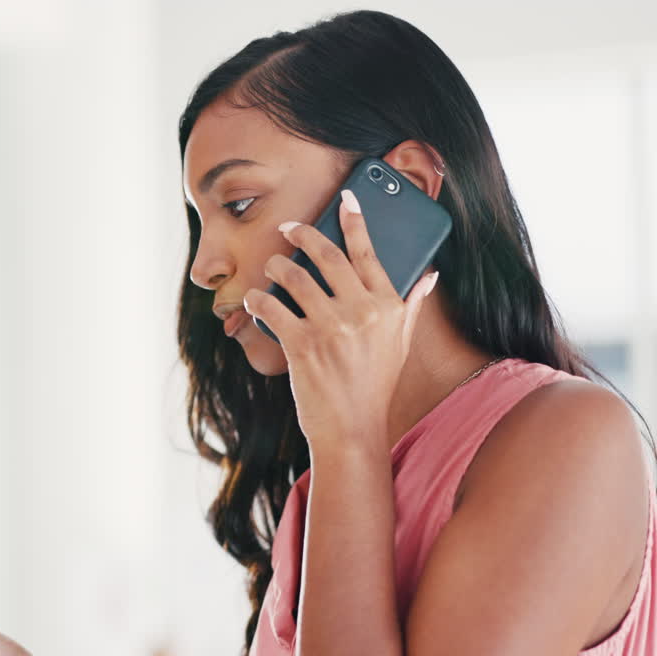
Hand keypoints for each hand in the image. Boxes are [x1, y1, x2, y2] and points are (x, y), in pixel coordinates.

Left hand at [243, 189, 439, 450]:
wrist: (352, 428)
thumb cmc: (374, 384)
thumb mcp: (400, 343)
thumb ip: (411, 304)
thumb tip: (429, 274)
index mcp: (388, 306)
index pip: (369, 253)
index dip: (355, 221)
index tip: (346, 197)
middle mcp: (362, 311)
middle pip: (328, 256)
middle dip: (303, 234)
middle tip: (288, 229)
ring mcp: (331, 327)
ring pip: (294, 276)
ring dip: (276, 266)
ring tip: (271, 267)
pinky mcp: (302, 344)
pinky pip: (271, 308)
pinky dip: (258, 300)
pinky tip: (254, 300)